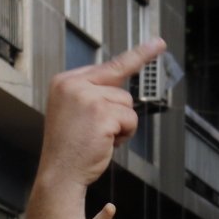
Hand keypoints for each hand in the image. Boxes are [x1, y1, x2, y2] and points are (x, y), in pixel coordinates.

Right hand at [39, 39, 163, 191]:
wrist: (59, 174)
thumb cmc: (68, 148)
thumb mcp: (72, 112)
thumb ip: (90, 94)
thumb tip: (118, 89)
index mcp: (65, 81)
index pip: (108, 66)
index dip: (136, 57)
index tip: (159, 44)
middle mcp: (74, 84)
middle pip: (119, 88)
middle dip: (119, 111)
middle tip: (105, 129)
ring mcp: (87, 97)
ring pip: (126, 104)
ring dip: (120, 125)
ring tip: (99, 139)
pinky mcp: (101, 113)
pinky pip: (130, 119)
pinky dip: (124, 135)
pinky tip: (105, 143)